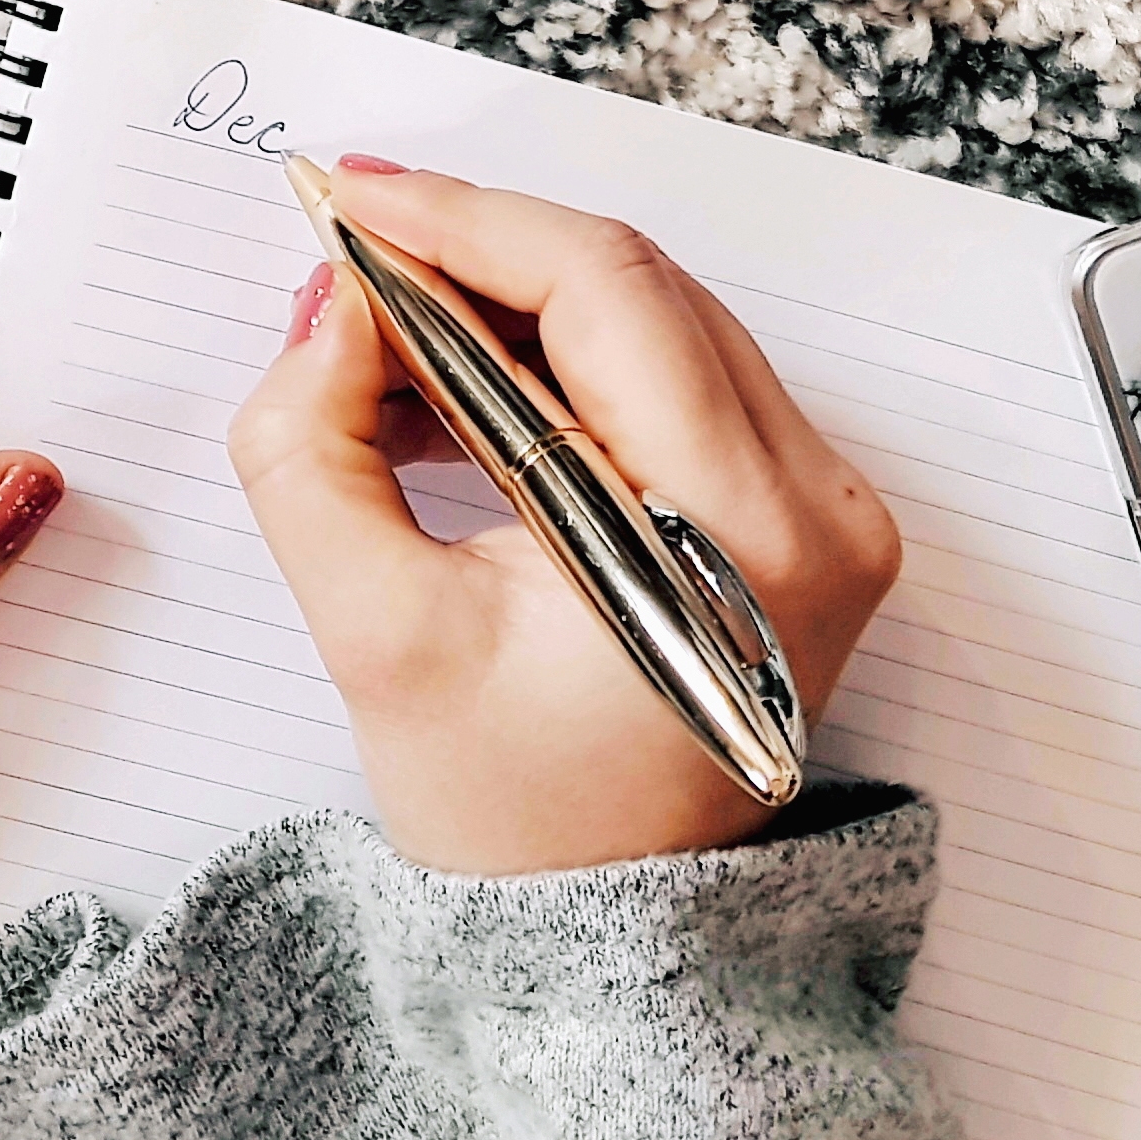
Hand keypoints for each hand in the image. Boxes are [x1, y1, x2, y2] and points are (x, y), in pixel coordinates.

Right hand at [228, 160, 901, 876]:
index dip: (464, 223)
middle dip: (473, 254)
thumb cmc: (516, 817)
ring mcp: (826, 501)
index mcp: (743, 535)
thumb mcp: (375, 637)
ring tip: (375, 340)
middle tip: (346, 251)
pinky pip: (669, 370)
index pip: (605, 293)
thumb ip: (314, 453)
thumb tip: (329, 308)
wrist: (614, 941)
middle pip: (634, 288)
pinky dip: (555, 357)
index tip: (352, 198)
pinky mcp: (800, 504)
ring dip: (507, 303)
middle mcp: (820, 502)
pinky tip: (448, 390)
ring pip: (650, 315)